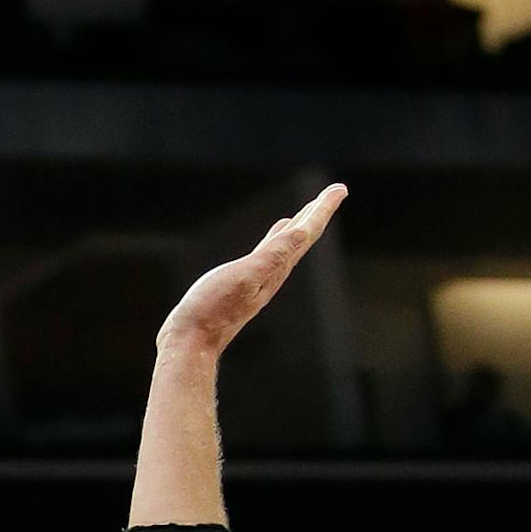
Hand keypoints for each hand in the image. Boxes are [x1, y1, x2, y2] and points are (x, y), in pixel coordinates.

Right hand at [156, 184, 347, 357]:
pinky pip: (270, 252)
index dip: (322, 210)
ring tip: (311, 209)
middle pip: (302, 237)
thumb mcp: (244, 277)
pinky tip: (278, 232)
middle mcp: (273, 273)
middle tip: (336, 191)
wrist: (191, 341)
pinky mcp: (243, 281)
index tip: (340, 190)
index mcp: (275, 269)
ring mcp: (259, 278)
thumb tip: (299, 234)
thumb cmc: (212, 311)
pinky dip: (279, 238)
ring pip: (288, 245)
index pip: (305, 234)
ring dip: (301, 225)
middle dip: (318, 213)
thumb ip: (272, 256)